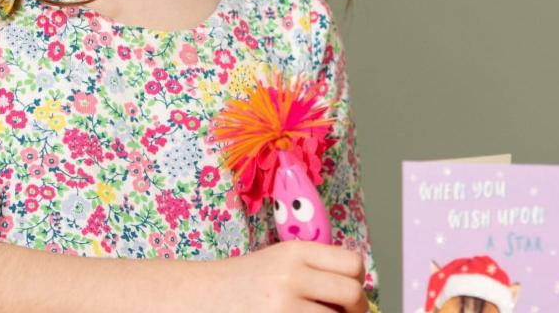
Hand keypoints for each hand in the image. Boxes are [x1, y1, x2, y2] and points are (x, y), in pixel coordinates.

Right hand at [200, 240, 368, 312]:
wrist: (200, 297)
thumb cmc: (243, 283)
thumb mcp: (279, 262)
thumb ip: (315, 269)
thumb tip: (357, 292)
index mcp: (295, 252)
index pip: (353, 264)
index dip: (357, 282)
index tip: (350, 294)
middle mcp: (292, 276)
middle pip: (352, 294)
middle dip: (355, 309)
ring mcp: (284, 307)